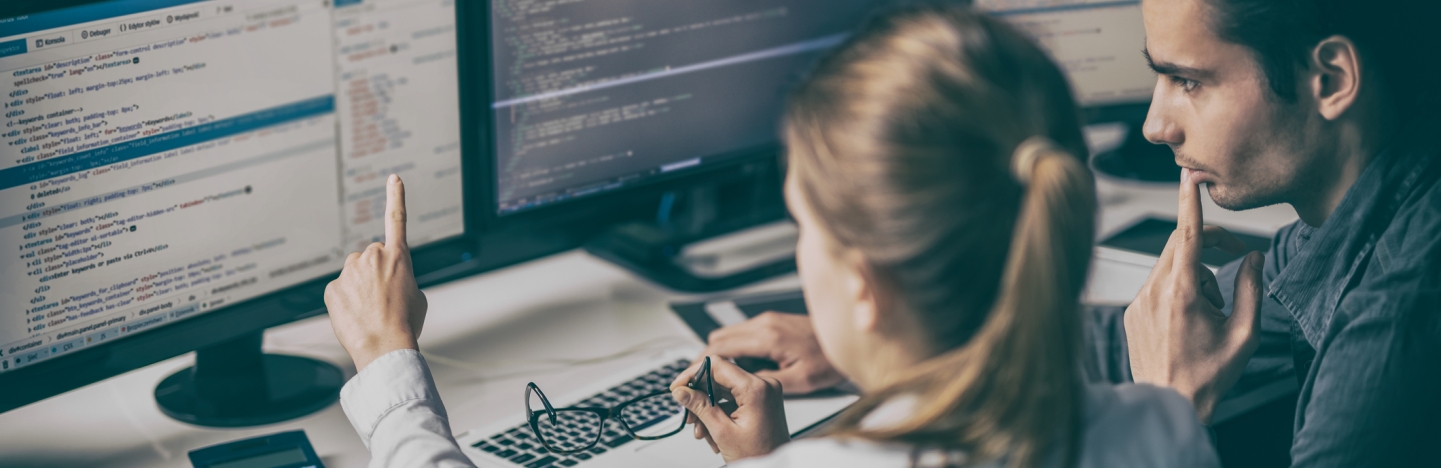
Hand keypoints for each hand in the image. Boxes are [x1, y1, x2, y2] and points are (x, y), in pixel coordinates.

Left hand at [325, 175, 427, 371]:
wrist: (385, 346)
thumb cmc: (405, 325)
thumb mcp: (417, 297)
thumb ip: (402, 278)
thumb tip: (386, 282)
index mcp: (399, 257)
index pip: (397, 219)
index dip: (396, 197)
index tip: (394, 179)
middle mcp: (373, 257)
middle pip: (371, 257)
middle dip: (375, 272)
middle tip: (384, 298)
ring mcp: (350, 271)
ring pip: (354, 273)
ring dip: (360, 286)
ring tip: (371, 310)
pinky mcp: (332, 287)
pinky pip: (339, 290)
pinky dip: (346, 301)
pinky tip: (356, 315)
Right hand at [670, 357, 789, 462]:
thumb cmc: (759, 456)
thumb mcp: (723, 432)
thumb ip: (700, 407)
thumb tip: (681, 391)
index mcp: (756, 388)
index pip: (717, 365)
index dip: (693, 374)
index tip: (678, 387)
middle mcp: (763, 385)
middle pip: (719, 378)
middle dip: (700, 397)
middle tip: (688, 415)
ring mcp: (763, 392)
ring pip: (724, 390)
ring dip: (708, 409)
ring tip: (701, 431)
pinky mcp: (761, 401)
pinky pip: (733, 399)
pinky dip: (720, 413)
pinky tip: (713, 432)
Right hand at [702, 312, 843, 394]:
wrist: (847, 339)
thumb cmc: (828, 360)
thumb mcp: (798, 381)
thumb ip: (764, 381)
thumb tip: (740, 385)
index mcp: (767, 337)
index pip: (721, 347)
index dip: (702, 363)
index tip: (693, 375)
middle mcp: (764, 323)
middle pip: (718, 337)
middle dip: (707, 358)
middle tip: (705, 379)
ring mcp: (767, 319)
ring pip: (729, 333)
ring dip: (722, 352)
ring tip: (725, 376)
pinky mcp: (772, 321)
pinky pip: (743, 332)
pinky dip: (736, 347)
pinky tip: (745, 365)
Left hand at [1124, 169, 1264, 423]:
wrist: (1170, 403)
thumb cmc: (1210, 374)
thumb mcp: (1245, 333)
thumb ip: (1252, 288)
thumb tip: (1254, 257)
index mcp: (1182, 293)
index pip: (1185, 235)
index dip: (1188, 202)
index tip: (1188, 176)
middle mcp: (1153, 291)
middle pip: (1179, 244)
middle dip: (1208, 244)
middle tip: (1236, 257)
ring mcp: (1138, 302)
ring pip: (1170, 265)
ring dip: (1196, 274)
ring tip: (1212, 311)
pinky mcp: (1131, 312)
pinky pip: (1157, 285)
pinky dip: (1178, 290)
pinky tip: (1189, 320)